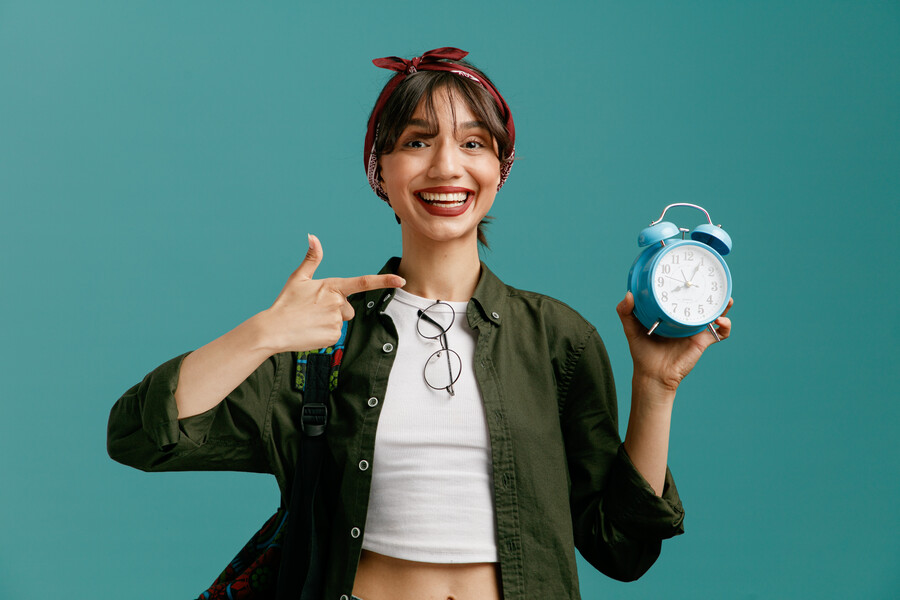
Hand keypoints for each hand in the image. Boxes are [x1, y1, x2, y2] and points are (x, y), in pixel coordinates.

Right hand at [262, 234, 404, 352]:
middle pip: (348, 308)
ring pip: (341, 321)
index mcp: (332, 286)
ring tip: (309, 321)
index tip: (402, 280)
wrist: (273, 329)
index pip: (363, 282)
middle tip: (313, 311)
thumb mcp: (298, 279)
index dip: (384, 281)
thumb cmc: (285, 303)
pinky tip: (311, 331)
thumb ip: (311, 259)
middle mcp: (338, 303)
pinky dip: (324, 334)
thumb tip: (313, 236)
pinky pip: (335, 334)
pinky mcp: (333, 336)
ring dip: (328, 322)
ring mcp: (337, 321)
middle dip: (335, 310)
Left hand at [616, 291, 732, 394]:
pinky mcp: (703, 341)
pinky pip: (721, 332)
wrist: (653, 375)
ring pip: (715, 313)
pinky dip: (726, 326)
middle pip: (701, 301)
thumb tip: (628, 294)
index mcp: (670, 314)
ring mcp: (696, 330)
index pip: (680, 295)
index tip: (690, 271)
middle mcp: (684, 319)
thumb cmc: (642, 353)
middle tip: (714, 282)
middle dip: (711, 291)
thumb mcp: (631, 329)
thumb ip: (625, 312)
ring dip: (723, 305)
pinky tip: (719, 320)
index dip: (686, 285)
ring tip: (726, 299)